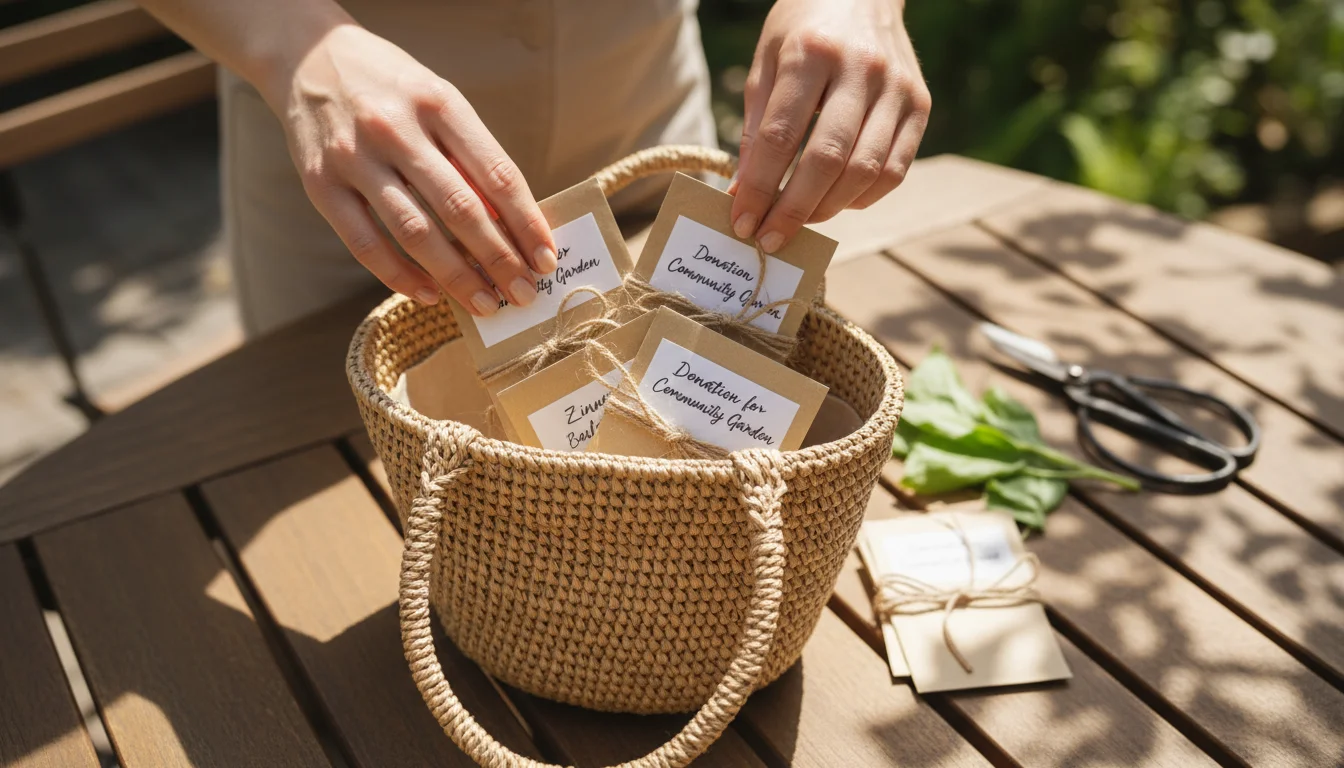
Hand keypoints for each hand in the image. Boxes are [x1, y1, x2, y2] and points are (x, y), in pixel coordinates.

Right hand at [266, 24, 554, 314]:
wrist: (306, 54)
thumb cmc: (391, 87)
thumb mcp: (439, 101)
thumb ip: (470, 156)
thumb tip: (510, 225)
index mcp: (439, 103)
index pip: (497, 174)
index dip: (526, 223)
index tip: (547, 260)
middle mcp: (395, 128)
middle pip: (460, 209)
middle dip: (498, 259)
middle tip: (524, 294)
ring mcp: (354, 157)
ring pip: (414, 232)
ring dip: (455, 277)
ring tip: (485, 304)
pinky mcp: (319, 184)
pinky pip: (365, 244)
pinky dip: (399, 276)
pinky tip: (429, 295)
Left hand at [728, 0, 930, 252]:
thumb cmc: (803, 30)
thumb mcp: (767, 63)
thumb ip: (757, 128)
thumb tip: (745, 194)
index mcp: (811, 52)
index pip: (781, 138)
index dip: (759, 188)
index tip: (742, 221)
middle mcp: (861, 69)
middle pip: (827, 160)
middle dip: (793, 210)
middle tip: (769, 238)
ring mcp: (897, 88)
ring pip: (865, 171)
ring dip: (828, 209)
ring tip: (799, 222)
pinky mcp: (920, 105)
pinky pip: (894, 170)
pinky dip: (863, 197)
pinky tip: (837, 202)